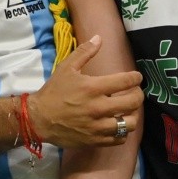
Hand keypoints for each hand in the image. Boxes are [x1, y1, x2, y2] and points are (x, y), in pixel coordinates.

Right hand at [28, 35, 142, 147]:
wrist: (39, 118)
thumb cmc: (54, 92)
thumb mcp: (66, 67)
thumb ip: (84, 52)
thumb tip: (99, 37)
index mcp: (92, 88)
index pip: (125, 82)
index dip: (136, 78)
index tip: (137, 77)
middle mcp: (98, 108)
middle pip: (132, 103)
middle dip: (139, 96)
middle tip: (135, 93)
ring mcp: (98, 126)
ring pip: (129, 124)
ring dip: (132, 115)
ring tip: (128, 110)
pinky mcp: (95, 140)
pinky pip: (119, 139)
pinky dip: (122, 132)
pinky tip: (118, 124)